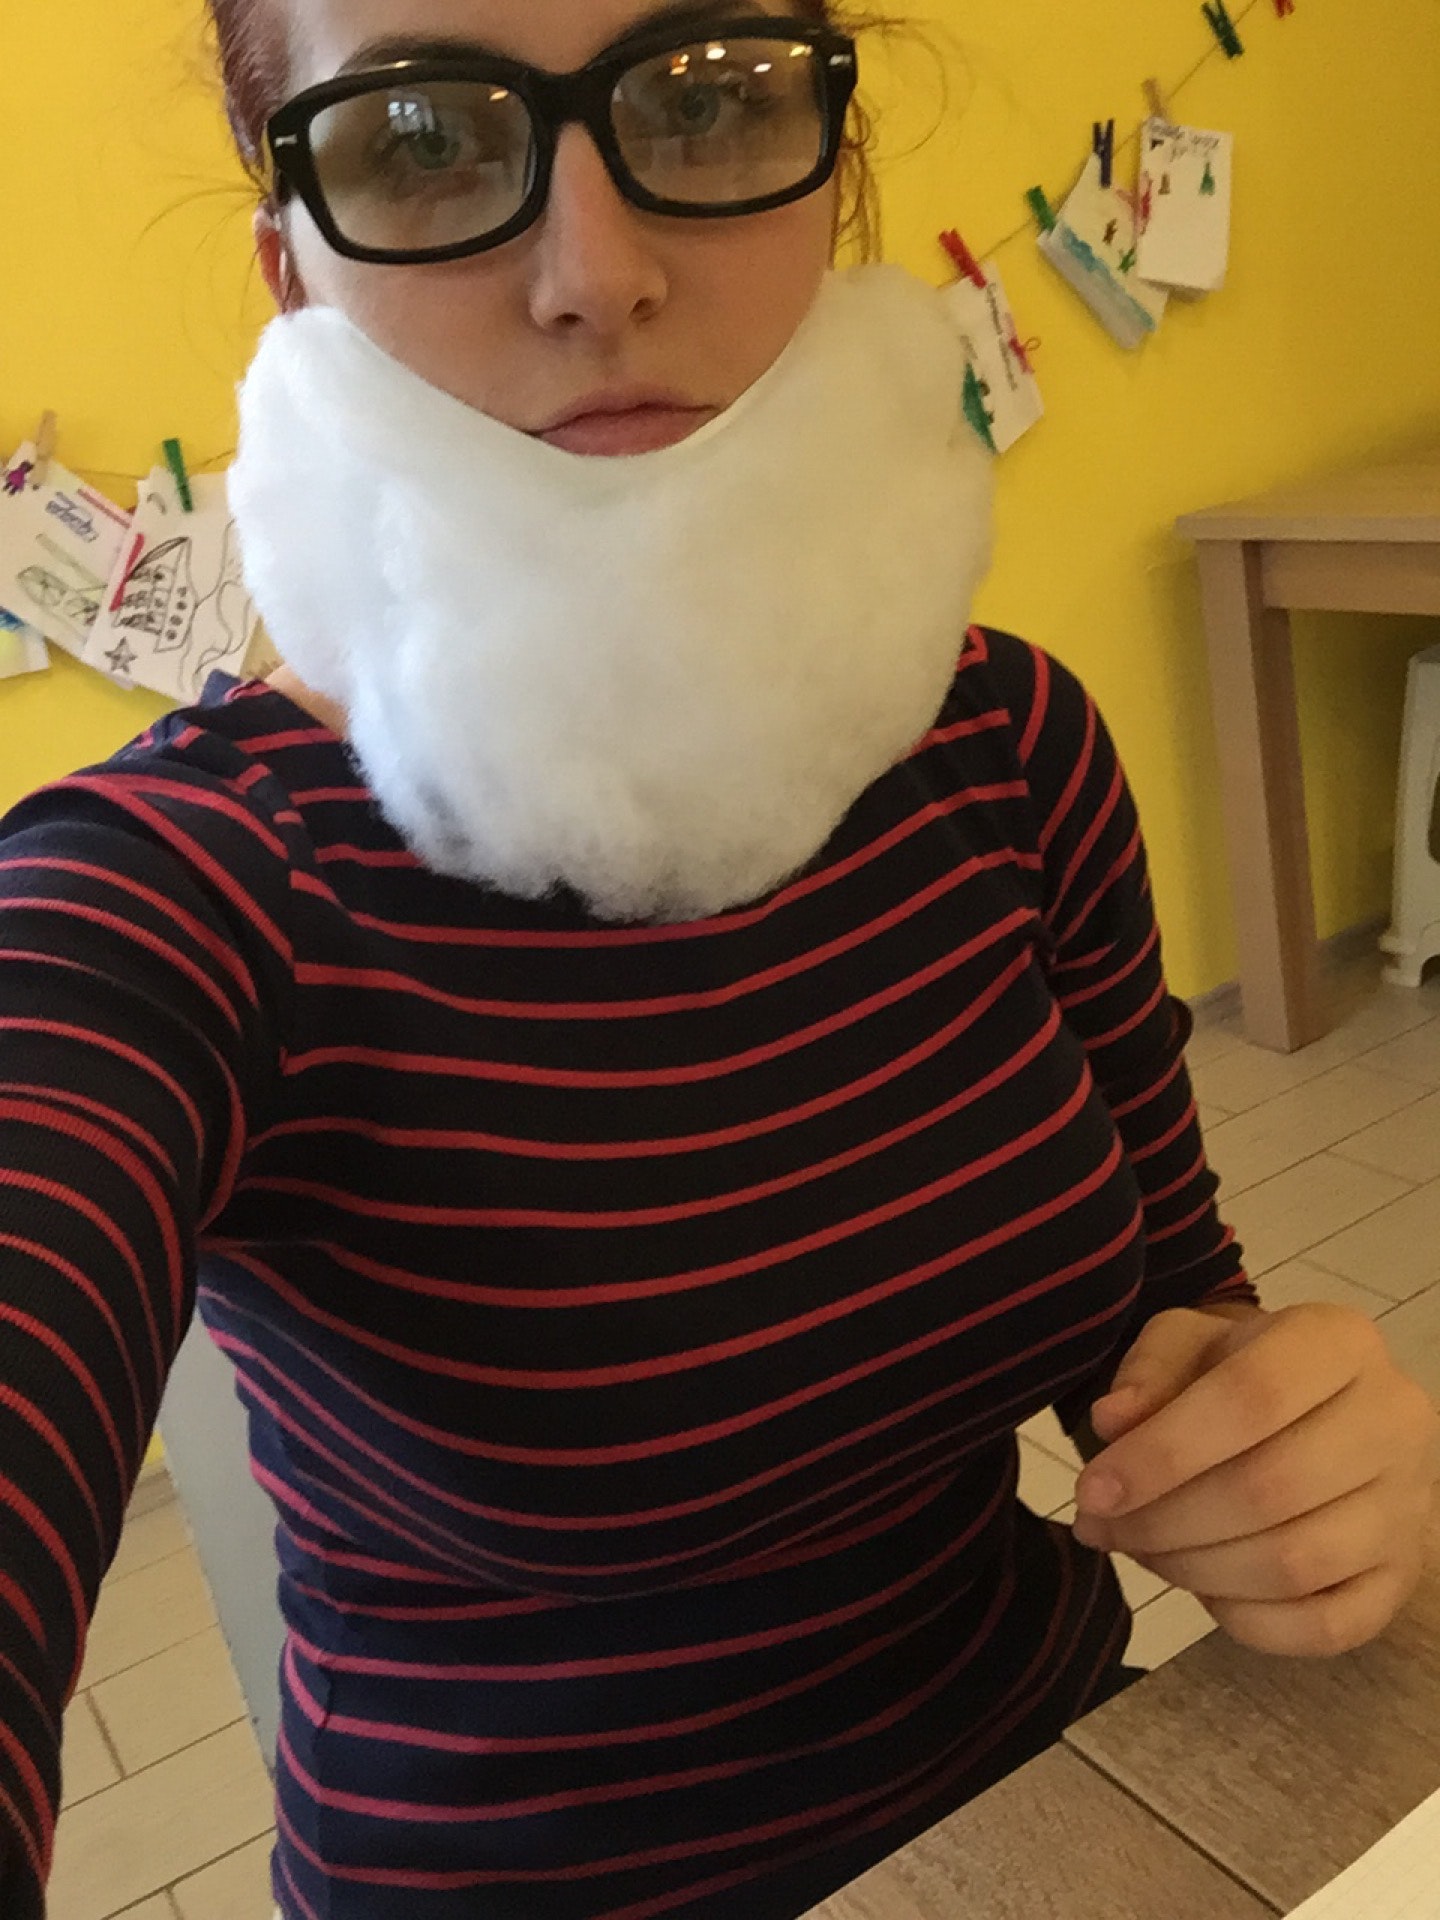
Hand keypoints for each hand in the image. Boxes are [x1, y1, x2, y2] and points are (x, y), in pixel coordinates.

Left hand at [1069, 1303, 1439, 1656]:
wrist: (1321, 1409)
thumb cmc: (1242, 1369)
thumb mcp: (1188, 1343)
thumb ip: (1148, 1372)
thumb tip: (1113, 1423)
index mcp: (1340, 1343)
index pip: (1252, 1398)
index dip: (1162, 1452)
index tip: (1093, 1490)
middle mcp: (1394, 1421)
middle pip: (1271, 1489)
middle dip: (1165, 1521)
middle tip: (1103, 1528)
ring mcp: (1410, 1507)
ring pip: (1296, 1564)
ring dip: (1195, 1570)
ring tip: (1141, 1551)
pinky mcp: (1405, 1578)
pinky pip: (1327, 1627)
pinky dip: (1250, 1623)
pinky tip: (1203, 1590)